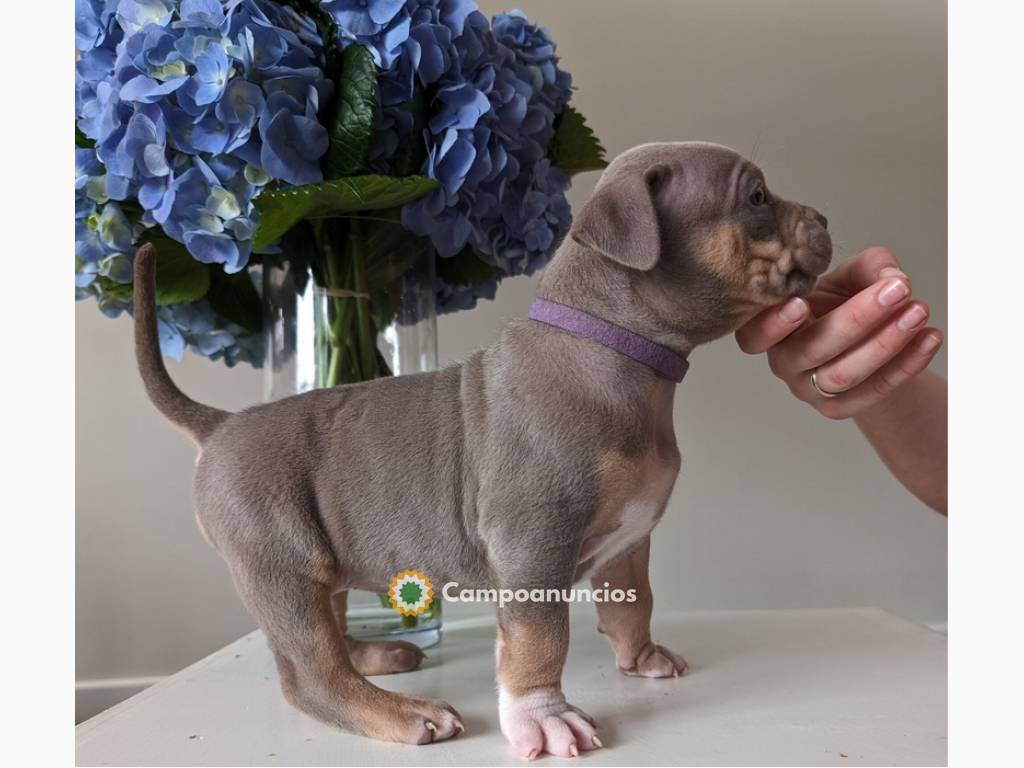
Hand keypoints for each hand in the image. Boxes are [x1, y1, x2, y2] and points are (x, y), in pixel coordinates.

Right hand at [735, 247, 943, 419]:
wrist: (863, 343)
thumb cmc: (842, 302)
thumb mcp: (847, 276)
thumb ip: (868, 267)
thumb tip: (893, 278)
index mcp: (771, 328)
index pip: (754, 336)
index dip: (772, 324)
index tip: (801, 303)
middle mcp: (783, 362)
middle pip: (812, 348)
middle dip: (858, 318)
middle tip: (897, 290)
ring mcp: (808, 389)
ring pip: (844, 373)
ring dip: (886, 342)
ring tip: (919, 311)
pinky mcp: (838, 408)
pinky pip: (874, 390)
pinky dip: (906, 364)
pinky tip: (929, 337)